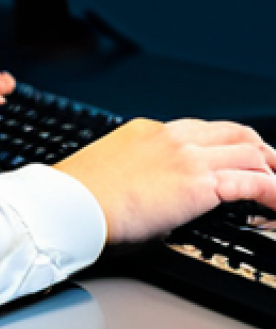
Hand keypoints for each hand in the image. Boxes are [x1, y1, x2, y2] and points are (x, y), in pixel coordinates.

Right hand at [55, 118, 275, 244]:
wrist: (74, 198)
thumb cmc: (83, 191)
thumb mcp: (113, 168)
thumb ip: (138, 170)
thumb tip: (150, 194)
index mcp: (149, 130)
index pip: (202, 130)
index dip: (226, 146)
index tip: (235, 160)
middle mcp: (172, 136)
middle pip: (234, 132)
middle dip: (260, 150)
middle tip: (271, 169)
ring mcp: (187, 156)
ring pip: (250, 151)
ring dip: (272, 169)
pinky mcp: (198, 183)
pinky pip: (253, 182)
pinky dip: (273, 192)